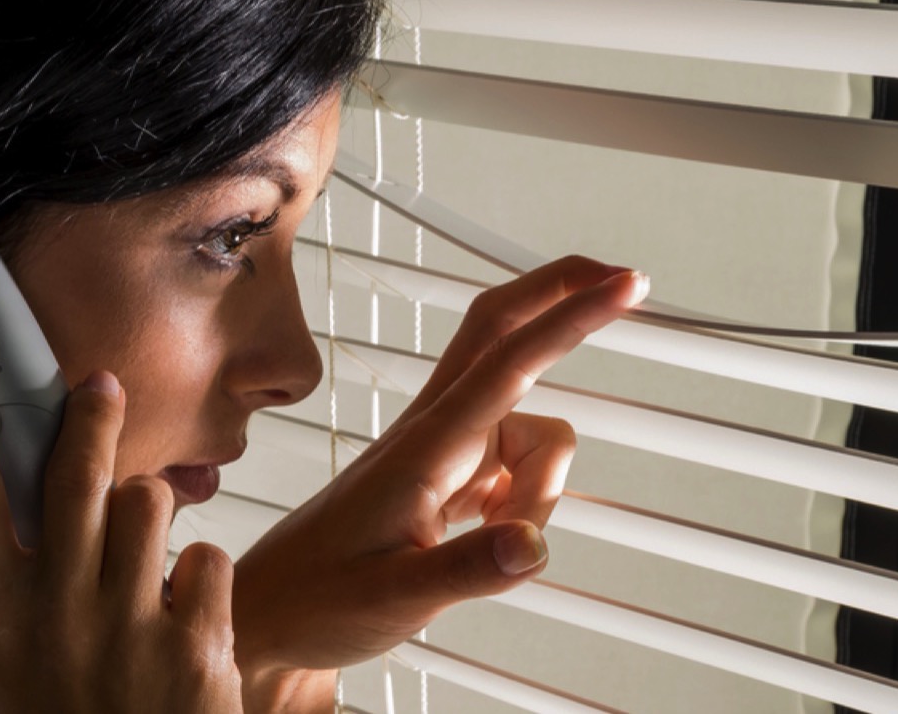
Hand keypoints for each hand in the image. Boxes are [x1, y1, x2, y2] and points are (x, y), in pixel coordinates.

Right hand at [0, 327, 242, 713]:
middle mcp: (56, 613)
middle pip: (74, 474)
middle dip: (88, 415)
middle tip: (97, 387)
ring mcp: (129, 629)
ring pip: (148, 504)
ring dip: (146, 513)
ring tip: (139, 554)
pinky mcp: (196, 646)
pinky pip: (206, 558)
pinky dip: (198, 576)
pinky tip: (180, 613)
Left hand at [230, 257, 648, 708]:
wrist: (272, 612)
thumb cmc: (317, 598)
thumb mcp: (394, 595)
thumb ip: (467, 569)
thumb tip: (532, 544)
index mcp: (425, 446)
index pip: (510, 363)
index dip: (571, 317)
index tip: (624, 285)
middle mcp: (435, 433)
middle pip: (504, 332)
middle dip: (562, 299)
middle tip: (623, 286)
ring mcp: (443, 452)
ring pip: (532, 429)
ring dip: (544, 484)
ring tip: (493, 546)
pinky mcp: (448, 478)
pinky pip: (517, 466)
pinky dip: (528, 498)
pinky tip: (490, 538)